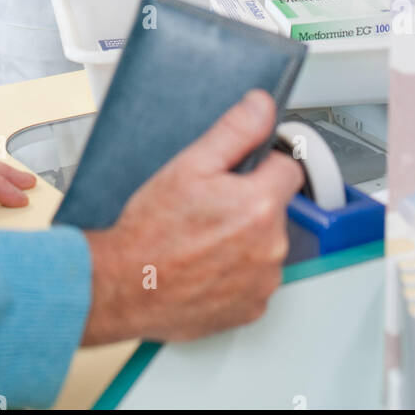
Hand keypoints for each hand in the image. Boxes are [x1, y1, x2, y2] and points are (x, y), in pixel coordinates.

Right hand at [80, 90, 303, 345]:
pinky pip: (256, 280)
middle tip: (209, 209)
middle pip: (276, 209)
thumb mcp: (189, 165)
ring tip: (203, 240)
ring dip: (245, 241)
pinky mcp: (252, 309)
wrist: (125, 287)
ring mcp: (263, 282)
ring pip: (266, 245)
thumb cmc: (151, 230)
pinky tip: (206, 266)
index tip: (236, 177)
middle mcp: (271, 246)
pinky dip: (237, 273)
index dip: (261, 167)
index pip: (288, 169)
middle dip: (249, 204)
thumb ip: (234, 130)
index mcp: (261, 205)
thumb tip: (262, 105)